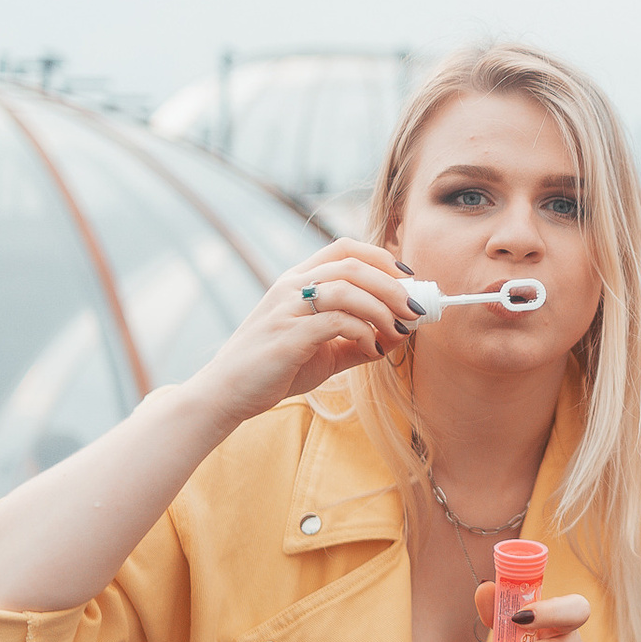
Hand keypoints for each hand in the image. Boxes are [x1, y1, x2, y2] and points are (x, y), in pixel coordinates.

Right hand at [186, 239, 420, 425]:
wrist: (226, 393)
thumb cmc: (275, 368)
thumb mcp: (323, 350)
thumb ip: (358, 339)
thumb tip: (402, 334)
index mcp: (297, 280)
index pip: (343, 248)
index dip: (381, 256)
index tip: (408, 276)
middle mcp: (291, 286)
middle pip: (353, 266)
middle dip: (392, 285)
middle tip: (415, 309)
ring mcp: (287, 308)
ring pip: (348, 290)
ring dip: (383, 309)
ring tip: (400, 330)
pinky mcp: (287, 335)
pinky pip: (337, 322)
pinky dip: (364, 332)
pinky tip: (372, 349)